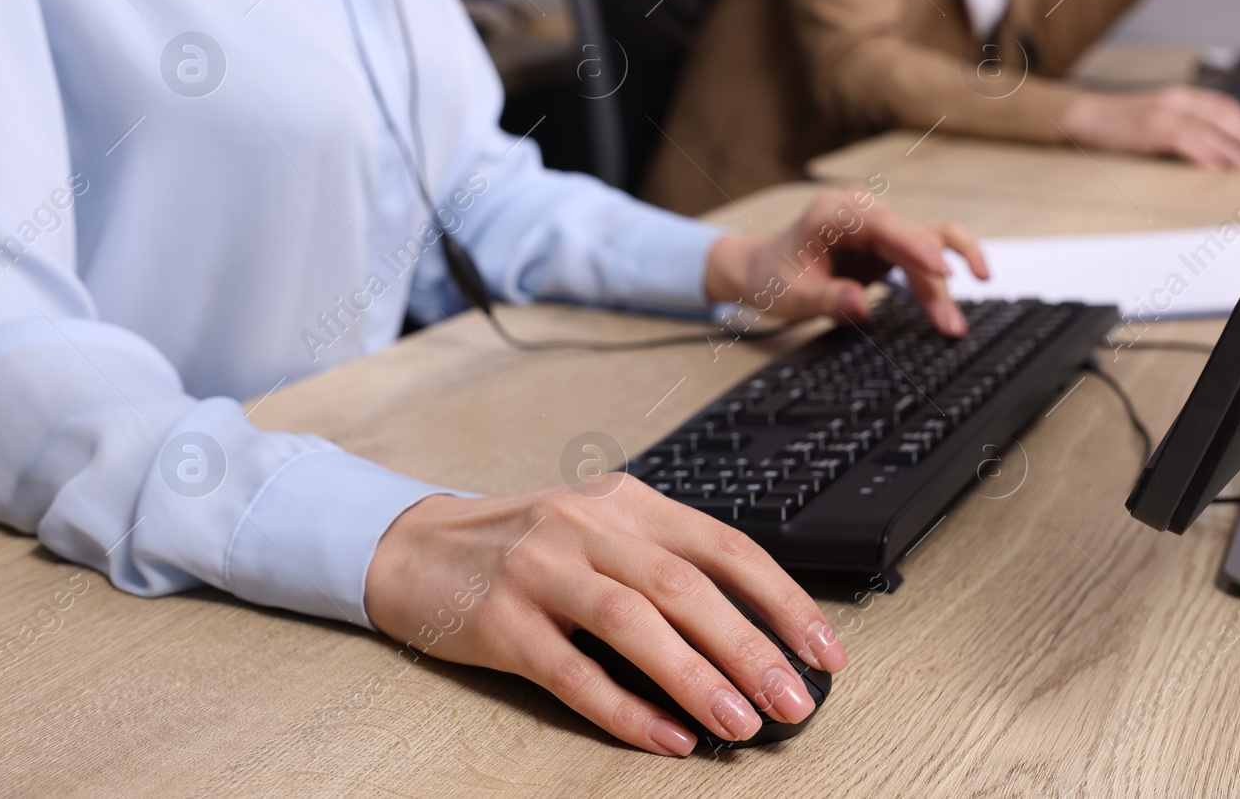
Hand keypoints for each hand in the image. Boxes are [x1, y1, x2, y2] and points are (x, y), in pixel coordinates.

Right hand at [365, 485, 849, 756]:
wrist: (415, 547)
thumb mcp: (601, 534)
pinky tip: (667, 737)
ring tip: (740, 723)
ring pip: (635, 623)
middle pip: (686, 587)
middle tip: (792, 701)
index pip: (724, 546)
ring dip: (697, 678)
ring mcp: (540, 569)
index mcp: (628, 502)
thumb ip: (665, 569)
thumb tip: (752, 642)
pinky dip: (625, 708)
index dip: (782, 600)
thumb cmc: (527, 548)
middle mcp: (588, 526)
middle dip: (750, 649)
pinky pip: (572, 671)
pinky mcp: (499, 620)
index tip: (824, 651)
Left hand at [704, 187, 989, 336]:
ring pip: (926, 247)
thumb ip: (827, 300)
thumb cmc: (773, 277)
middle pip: (913, 240)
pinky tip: (972, 280)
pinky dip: (940, 274)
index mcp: (834, 213)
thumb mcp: (792, 296)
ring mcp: (877, 225)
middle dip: (935, 283)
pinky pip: (923, 254)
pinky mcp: (887, 243)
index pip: (886, 226)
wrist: (762, 269)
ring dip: (942, 283)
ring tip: (955, 322)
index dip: (918, 248)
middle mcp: (861, 212)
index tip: (943, 272)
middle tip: (950, 324)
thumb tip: (861, 305)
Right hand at [1058, 84, 1239, 168]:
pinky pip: (1182, 140)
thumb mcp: (1158, 115)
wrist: (1085, 116)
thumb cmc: (1120, 121)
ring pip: (1206, 129)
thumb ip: (1184, 123)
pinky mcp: (1148, 130)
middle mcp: (1174, 100)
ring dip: (1229, 147)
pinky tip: (1213, 163)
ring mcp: (1161, 114)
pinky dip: (1201, 152)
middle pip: (1221, 114)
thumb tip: (1216, 144)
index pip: (1222, 104)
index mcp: (1179, 96)